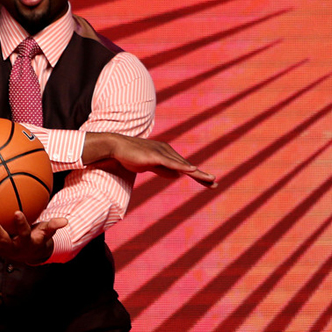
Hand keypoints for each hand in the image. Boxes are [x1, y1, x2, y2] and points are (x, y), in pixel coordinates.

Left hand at [0, 212, 67, 264]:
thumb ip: (53, 226)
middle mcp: (8, 246)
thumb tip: (65, 221)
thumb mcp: (46, 233)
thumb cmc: (36, 239)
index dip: (21, 223)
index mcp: (24, 241)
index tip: (17, 212)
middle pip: (1, 238)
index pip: (24, 232)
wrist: (25, 256)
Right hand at [84, 133, 216, 187]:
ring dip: (197, 173)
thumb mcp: (151, 165)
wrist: (116, 147)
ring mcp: (162, 153)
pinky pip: (171, 163)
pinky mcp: (155, 156)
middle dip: (201, 176)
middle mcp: (168, 152)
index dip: (197, 175)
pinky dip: (182, 167)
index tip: (209, 183)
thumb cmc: (132, 156)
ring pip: (183, 165)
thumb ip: (164, 170)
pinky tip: (192, 170)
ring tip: (210, 180)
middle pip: (187, 166)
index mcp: (168, 154)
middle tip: (215, 184)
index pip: (185, 167)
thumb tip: (177, 175)